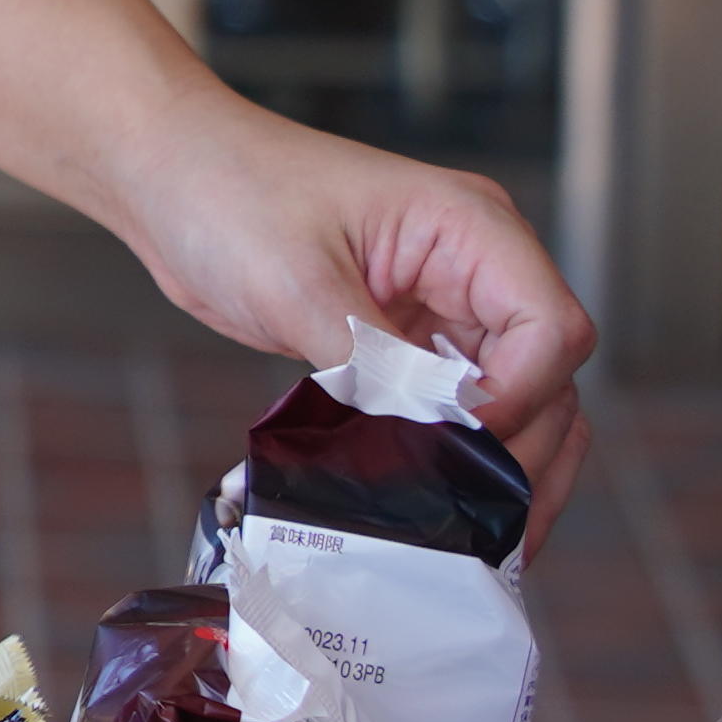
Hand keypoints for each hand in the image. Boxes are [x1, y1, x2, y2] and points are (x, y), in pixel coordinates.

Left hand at [108, 90, 599, 558]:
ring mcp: (446, 306)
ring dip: (501, 468)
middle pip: (551, 377)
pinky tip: (434, 506)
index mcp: (472, 229)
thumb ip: (372, 365)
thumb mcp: (299, 285)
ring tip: (477, 543)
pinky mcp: (409, 339)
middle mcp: (477, 266)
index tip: (456, 444)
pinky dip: (453, 455)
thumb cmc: (230, 194)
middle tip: (481, 528)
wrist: (170, 178)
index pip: (550, 330)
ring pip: (519, 402)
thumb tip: (424, 444)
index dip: (518, 399)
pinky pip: (456, 406)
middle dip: (522, 453)